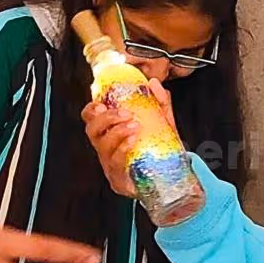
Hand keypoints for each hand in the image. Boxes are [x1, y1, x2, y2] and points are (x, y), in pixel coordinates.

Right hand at [81, 79, 177, 198]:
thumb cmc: (160, 151)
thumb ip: (160, 103)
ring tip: (134, 125)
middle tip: (125, 113)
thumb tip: (154, 83)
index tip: (102, 103)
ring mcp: (110, 164)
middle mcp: (106, 148)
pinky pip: (114, 162)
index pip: (90, 118)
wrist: (172, 179)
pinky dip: (122, 148)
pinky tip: (132, 140)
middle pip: (92, 130)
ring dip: (117, 132)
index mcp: (110, 133)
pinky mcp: (118, 179)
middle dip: (106, 118)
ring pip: (102, 146)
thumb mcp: (163, 123)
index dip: (91, 109)